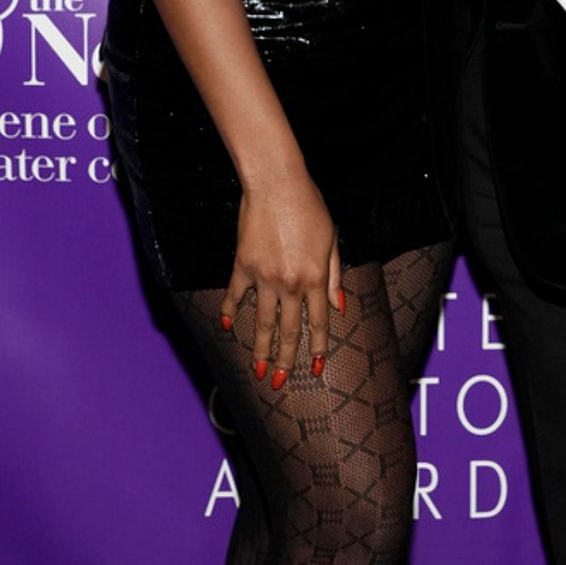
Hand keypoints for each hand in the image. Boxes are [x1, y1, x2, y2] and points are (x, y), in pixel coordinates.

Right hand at [220, 166, 341, 385]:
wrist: (277, 183)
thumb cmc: (309, 206)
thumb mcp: (332, 239)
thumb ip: (334, 275)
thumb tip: (339, 307)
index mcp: (315, 277)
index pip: (317, 322)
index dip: (317, 347)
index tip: (315, 367)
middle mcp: (290, 283)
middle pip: (288, 330)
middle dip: (286, 359)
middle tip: (280, 381)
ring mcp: (264, 277)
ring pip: (261, 322)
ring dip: (259, 349)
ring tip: (257, 370)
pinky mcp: (242, 265)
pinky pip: (235, 294)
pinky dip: (229, 310)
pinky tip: (226, 325)